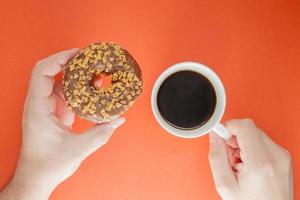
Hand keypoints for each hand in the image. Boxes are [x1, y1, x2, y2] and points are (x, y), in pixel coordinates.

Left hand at [0, 49, 124, 199]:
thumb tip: (118, 120)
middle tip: (91, 59)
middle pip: (52, 72)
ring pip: (60, 82)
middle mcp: (40, 104)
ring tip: (96, 73)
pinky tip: (92, 89)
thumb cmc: (47, 165)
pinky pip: (66, 94)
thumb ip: (101, 133)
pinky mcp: (54, 113)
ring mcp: (47, 108)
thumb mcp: (77, 149)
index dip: (59, 58)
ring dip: (78, 76)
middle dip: (72, 63)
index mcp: (38, 109)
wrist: (37, 176)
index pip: (42, 72)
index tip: (77, 53)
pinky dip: (79, 89)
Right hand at [209, 119, 292, 199]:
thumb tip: (214, 136)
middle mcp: (276, 156)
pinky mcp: (284, 158)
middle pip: (249, 129)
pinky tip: (249, 166)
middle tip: (230, 158)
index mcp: (261, 163)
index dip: (228, 128)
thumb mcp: (225, 185)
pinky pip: (263, 143)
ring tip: (240, 165)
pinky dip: (252, 150)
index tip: (221, 137)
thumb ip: (216, 157)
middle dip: (234, 139)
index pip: (244, 126)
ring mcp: (282, 157)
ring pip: (256, 134)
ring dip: (243, 145)